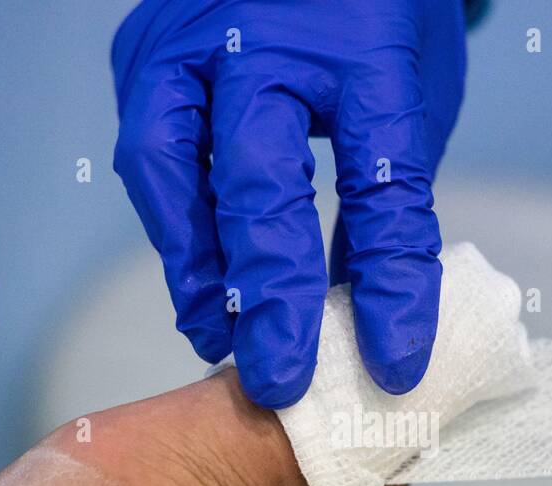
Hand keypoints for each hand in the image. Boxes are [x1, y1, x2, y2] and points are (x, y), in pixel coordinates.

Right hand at [111, 0, 466, 408]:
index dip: (388, 284)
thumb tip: (361, 318)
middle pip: (259, 183)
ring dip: (195, 269)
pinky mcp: (144, 48)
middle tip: (279, 382)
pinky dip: (173, 224)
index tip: (396, 366)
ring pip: (169, 167)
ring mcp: (191, 35)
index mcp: (365, 49)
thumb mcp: (407, 103)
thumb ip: (380, 201)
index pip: (380, 185)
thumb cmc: (380, 23)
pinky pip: (149, 152)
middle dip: (267, 297)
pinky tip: (198, 279)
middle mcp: (265, 36)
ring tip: (220, 342)